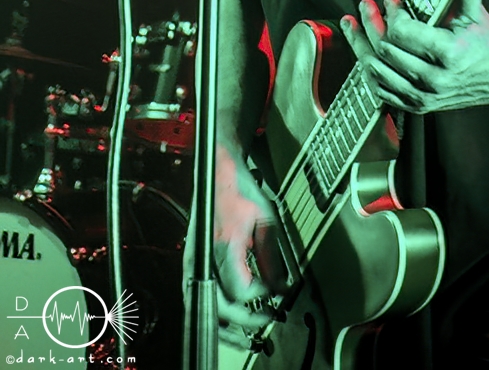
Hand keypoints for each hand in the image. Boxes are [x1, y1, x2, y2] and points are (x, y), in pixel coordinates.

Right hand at [184, 142, 285, 330]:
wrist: (218, 172)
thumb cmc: (241, 190)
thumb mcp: (266, 220)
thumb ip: (272, 258)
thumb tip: (280, 288)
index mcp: (224, 245)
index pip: (241, 291)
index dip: (261, 296)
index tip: (275, 292)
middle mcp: (203, 257)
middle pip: (220, 305)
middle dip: (245, 320)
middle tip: (267, 319)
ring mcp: (193, 260)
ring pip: (203, 306)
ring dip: (226, 324)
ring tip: (246, 333)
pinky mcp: (191, 260)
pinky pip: (198, 294)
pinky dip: (214, 309)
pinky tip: (228, 318)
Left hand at [340, 0, 488, 112]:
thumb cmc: (487, 40)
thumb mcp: (477, 12)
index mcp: (448, 53)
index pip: (402, 33)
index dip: (391, 14)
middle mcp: (434, 78)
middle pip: (385, 51)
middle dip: (370, 24)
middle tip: (365, 5)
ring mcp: (426, 95)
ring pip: (378, 72)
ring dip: (359, 46)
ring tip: (351, 25)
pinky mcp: (421, 105)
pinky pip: (383, 92)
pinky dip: (369, 72)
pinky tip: (362, 52)